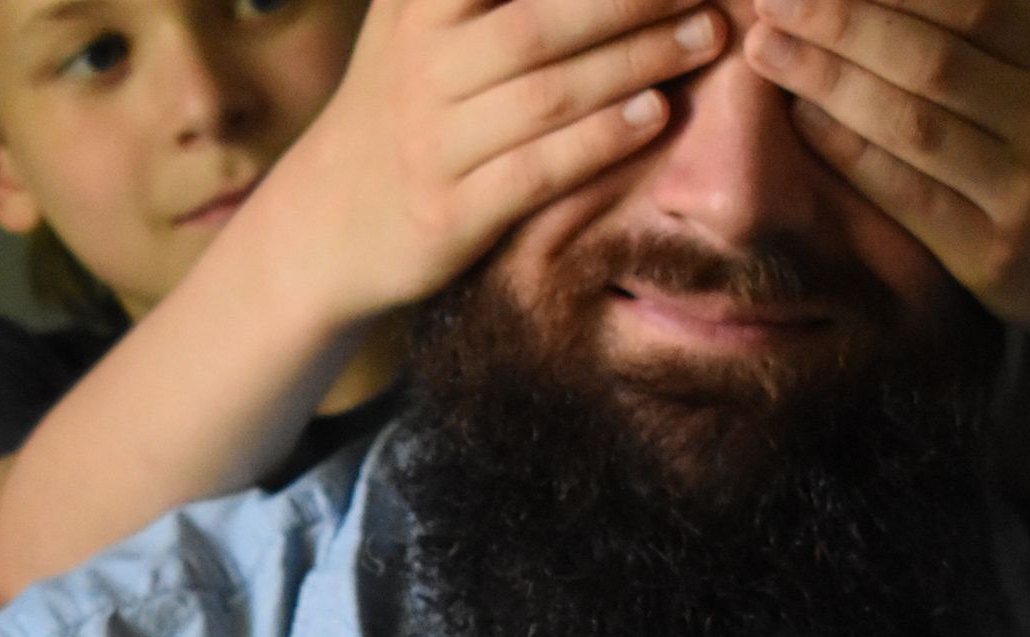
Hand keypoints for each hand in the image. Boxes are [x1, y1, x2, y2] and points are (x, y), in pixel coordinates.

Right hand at [236, 0, 729, 326]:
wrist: (324, 222)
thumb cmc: (400, 104)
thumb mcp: (414, 21)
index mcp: (419, 10)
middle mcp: (420, 68)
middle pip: (539, 22)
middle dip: (632, 0)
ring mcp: (433, 143)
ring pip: (548, 95)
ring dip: (637, 62)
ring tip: (705, 37)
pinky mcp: (450, 212)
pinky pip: (538, 171)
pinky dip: (601, 141)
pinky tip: (656, 116)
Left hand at [740, 0, 1029, 352]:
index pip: (977, 5)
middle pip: (933, 59)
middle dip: (843, 23)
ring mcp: (1023, 190)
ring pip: (912, 125)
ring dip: (828, 82)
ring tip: (766, 49)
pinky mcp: (990, 253)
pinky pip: (905, 194)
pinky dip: (848, 151)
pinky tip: (801, 117)